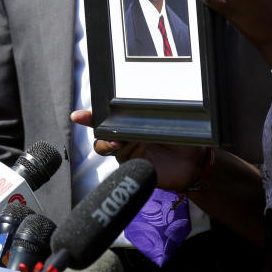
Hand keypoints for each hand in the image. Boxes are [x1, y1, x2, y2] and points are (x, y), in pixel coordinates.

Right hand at [70, 110, 205, 190]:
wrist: (194, 160)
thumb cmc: (180, 136)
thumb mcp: (166, 120)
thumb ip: (151, 113)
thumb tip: (144, 100)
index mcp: (127, 127)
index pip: (103, 122)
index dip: (88, 119)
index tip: (77, 116)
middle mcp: (124, 143)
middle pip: (102, 141)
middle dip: (104, 139)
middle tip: (113, 137)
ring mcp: (129, 158)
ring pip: (115, 151)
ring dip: (125, 144)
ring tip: (141, 138)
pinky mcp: (136, 171)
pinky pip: (128, 162)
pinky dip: (135, 154)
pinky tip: (145, 149)